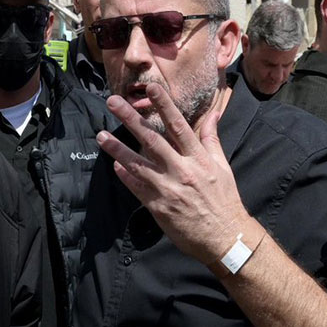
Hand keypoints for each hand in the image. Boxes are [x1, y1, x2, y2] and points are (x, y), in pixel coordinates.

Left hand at [98, 83, 248, 268]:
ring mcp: (168, 189)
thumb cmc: (224, 200)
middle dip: (131, 119)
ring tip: (101, 136)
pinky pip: (137, 188)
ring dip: (117, 149)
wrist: (225, 238)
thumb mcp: (221, 166)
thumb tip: (213, 112)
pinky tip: (114, 165)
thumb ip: (211, 138)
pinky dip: (125, 176)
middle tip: (113, 102)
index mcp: (198, 159)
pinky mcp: (158, 208)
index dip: (164, 105)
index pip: (178, 126)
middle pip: (152, 140)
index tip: (151, 88)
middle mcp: (182, 171)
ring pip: (138, 164)